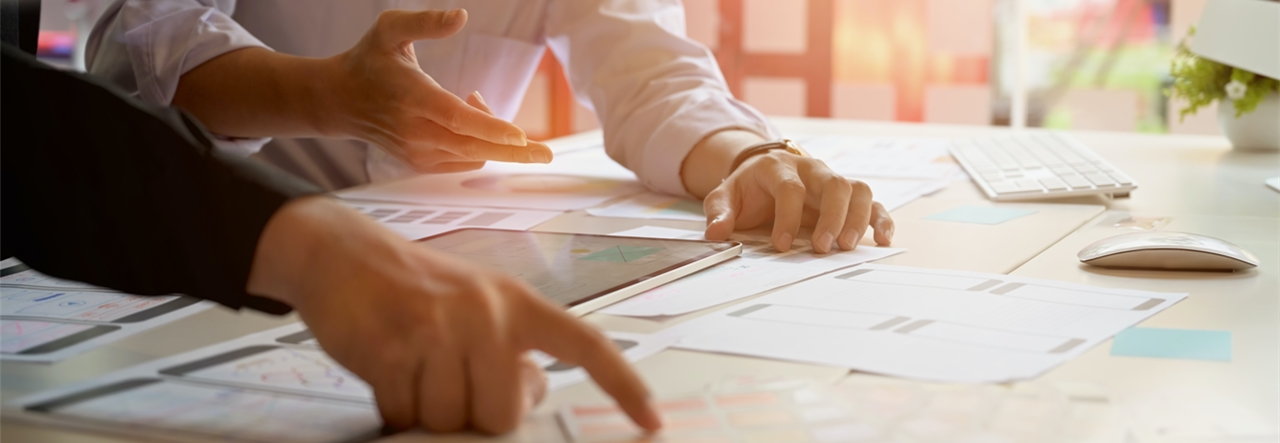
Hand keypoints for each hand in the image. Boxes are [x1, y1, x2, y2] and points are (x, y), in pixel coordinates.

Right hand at [247, 197, 659, 433]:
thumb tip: (532, 392)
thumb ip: (511, 349)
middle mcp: (487, 311)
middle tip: (444, 381)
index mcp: (517, 302)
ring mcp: (440, 328)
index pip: (584, 345)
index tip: (651, 421)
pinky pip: (405, 414)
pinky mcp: (395, 347)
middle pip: (502, 414)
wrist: (341, 252)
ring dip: (426, 411)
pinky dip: (394, 408)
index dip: (622, 385)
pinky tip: (387, 372)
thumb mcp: (477, 306)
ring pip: (450, 421)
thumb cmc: (415, 289)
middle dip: (471, 416)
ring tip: (413, 368)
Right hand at [326, 9, 553, 171]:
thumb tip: (462, 17)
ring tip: (477, 99)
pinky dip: (479, 144)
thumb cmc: (369, 60)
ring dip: (493, 134)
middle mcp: (415, 131)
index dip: (490, 128)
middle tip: (547, 153)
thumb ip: (425, 22)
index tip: (520, 135)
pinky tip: (469, 115)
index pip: (456, 119)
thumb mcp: (389, 29)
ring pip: (472, 155)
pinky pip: (465, 161)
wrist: (339, 100)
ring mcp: (418, 152)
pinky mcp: (421, 164)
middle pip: (473, 147)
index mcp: (412, 98)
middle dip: (513, 150)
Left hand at [695, 133, 893, 253]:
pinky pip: (872, 202)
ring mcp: (832, 181)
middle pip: (834, 184)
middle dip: (831, 217)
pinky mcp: (847, 196)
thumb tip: (716, 233)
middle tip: (823, 247)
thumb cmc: (748, 189)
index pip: (790, 188)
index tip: (781, 245)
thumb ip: (720, 212)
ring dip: (857, 218)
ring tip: (847, 247)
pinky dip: (881, 219)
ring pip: (857, 189)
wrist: (763, 173)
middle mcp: (811, 170)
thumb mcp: (725, 196)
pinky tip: (881, 240)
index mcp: (779, 167)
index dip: (787, 216)